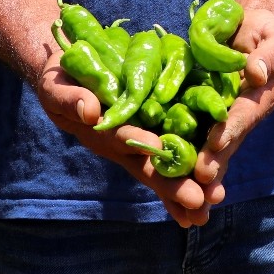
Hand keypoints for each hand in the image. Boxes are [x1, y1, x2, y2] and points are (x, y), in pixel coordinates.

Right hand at [34, 57, 214, 227]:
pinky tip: (217, 177)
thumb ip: (71, 100)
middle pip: (151, 166)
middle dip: (174, 185)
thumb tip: (91, 112)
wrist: (70, 70)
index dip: (141, 146)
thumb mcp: (57, 88)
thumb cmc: (60, 80)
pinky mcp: (158, 122)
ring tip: (214, 200)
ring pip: (168, 164)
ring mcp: (142, 136)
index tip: (159, 151)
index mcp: (102, 135)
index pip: (123, 142)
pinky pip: (179, 142)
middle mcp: (125, 143)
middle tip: (199, 204)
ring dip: (190, 181)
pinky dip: (197, 158)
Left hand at [191, 7, 273, 195]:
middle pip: (224, 142)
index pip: (243, 115)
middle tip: (200, 181)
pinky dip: (177, 149)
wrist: (251, 30)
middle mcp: (238, 115)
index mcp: (259, 99)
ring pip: (206, 146)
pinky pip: (187, 129)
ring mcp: (218, 116)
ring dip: (197, 168)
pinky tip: (163, 169)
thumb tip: (256, 73)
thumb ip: (269, 56)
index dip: (230, 129)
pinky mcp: (199, 109)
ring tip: (186, 191)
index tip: (216, 144)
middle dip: (214, 162)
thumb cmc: (269, 35)